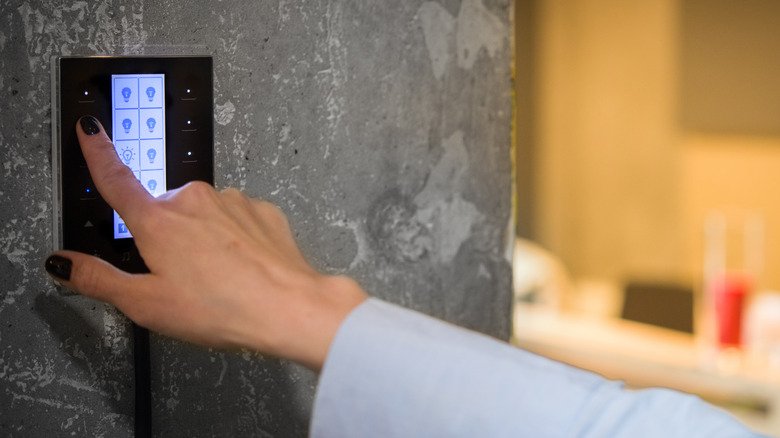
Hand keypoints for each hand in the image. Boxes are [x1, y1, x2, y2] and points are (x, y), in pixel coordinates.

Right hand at [44, 116, 366, 370]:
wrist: (289, 306)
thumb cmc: (222, 307)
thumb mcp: (147, 303)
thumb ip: (99, 279)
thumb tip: (63, 264)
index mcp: (158, 221)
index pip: (116, 178)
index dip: (98, 152)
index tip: (90, 129)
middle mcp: (193, 200)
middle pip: (165, 212)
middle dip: (167, 238)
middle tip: (182, 278)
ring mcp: (231, 201)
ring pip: (203, 217)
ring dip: (203, 240)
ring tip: (218, 279)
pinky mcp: (261, 210)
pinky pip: (236, 221)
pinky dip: (235, 241)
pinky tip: (242, 269)